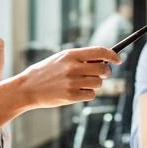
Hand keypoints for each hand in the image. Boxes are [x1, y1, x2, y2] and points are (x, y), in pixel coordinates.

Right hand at [0, 46, 121, 127]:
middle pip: (103, 69)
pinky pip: (91, 95)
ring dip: (94, 85)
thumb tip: (103, 60)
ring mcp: (72, 82)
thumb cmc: (46, 72)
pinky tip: (76, 92)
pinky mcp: (71, 96)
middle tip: (101, 75)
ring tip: (80, 84)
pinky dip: (87, 94)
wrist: (27, 88)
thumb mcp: (61, 59)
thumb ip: (80, 58)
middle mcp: (72, 67)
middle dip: (106, 73)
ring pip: (98, 84)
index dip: (113, 55)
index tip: (119, 59)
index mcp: (70, 55)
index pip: (99, 51)